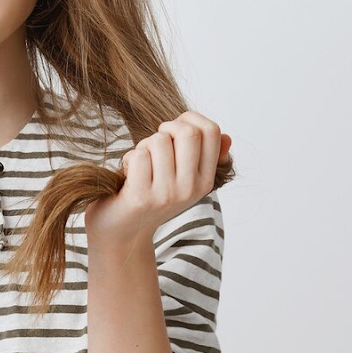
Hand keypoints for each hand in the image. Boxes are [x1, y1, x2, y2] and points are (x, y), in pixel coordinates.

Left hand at [85, 110, 230, 245]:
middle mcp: (191, 188)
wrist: (124, 233)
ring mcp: (167, 194)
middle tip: (155, 142)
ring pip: (158, 142)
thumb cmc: (152, 197)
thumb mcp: (184, 178)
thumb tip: (227, 138)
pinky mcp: (141, 197)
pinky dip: (128, 159)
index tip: (175, 128)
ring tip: (141, 164)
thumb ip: (204, 157)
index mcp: (206, 180)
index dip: (190, 119)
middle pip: (188, 133)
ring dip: (144, 146)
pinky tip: (128, 176)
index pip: (212, 132)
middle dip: (167, 128)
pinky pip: (138, 156)